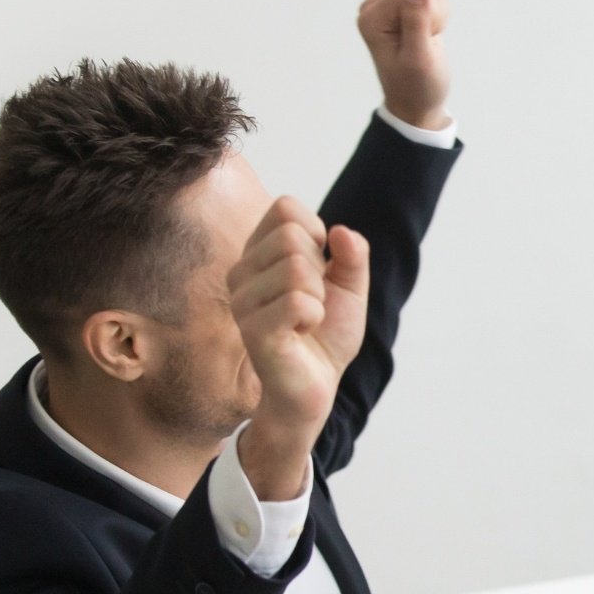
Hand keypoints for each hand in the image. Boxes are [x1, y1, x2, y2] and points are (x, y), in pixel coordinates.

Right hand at [227, 197, 369, 497]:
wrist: (318, 386)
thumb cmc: (325, 335)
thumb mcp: (349, 287)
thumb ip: (352, 254)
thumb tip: (341, 231)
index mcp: (259, 253)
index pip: (286, 208)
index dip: (317, 232)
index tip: (319, 267)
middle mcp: (242, 272)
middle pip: (292, 235)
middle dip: (319, 269)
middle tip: (313, 301)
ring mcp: (243, 301)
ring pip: (296, 267)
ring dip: (318, 298)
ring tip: (307, 320)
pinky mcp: (254, 330)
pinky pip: (299, 301)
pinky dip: (315, 316)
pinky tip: (302, 332)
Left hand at [357, 0, 450, 130]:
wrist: (416, 103)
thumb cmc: (416, 87)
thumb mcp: (419, 59)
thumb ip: (417, 22)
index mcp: (372, 17)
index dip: (431, 17)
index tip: (423, 42)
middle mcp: (375, 7)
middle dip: (435, 17)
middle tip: (426, 44)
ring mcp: (388, 6)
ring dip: (439, 17)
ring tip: (427, 40)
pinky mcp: (402, 6)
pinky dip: (439, 16)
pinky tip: (429, 34)